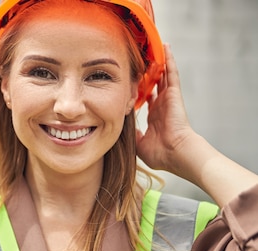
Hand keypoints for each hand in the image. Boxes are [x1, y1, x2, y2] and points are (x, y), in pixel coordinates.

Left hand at [136, 44, 197, 174]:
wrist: (177, 153)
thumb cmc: (162, 154)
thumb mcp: (140, 145)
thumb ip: (132, 136)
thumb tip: (123, 130)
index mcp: (155, 118)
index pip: (148, 100)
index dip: (140, 91)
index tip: (132, 83)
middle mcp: (162, 106)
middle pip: (155, 85)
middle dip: (149, 74)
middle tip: (141, 61)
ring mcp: (169, 99)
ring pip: (163, 76)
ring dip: (159, 62)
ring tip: (154, 47)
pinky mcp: (174, 94)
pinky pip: (172, 73)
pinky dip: (169, 60)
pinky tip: (166, 48)